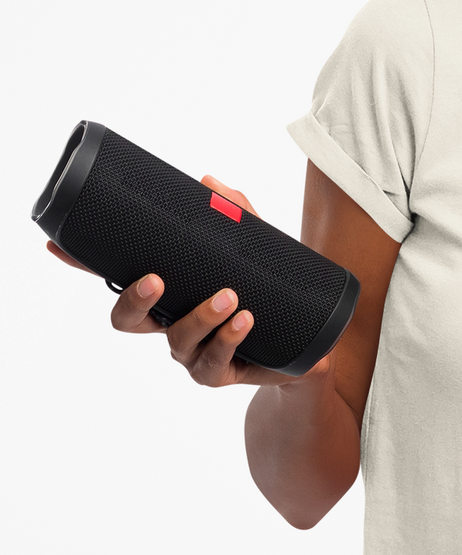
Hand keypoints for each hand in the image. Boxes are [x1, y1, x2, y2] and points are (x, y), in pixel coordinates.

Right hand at [45, 174, 331, 389]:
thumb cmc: (268, 290)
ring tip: (230, 297)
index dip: (86, 265)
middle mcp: (171, 322)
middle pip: (128, 320)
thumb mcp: (259, 246)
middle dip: (135, 301)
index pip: (120, 278)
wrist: (309, 340)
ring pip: (177, 340)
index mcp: (170, 293)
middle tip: (156, 280)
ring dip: (200, 317)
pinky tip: (245, 320)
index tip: (59, 247)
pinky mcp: (219, 372)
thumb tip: (211, 182)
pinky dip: (228, 339)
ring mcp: (192, 350)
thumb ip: (238, 214)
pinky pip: (214, 362)